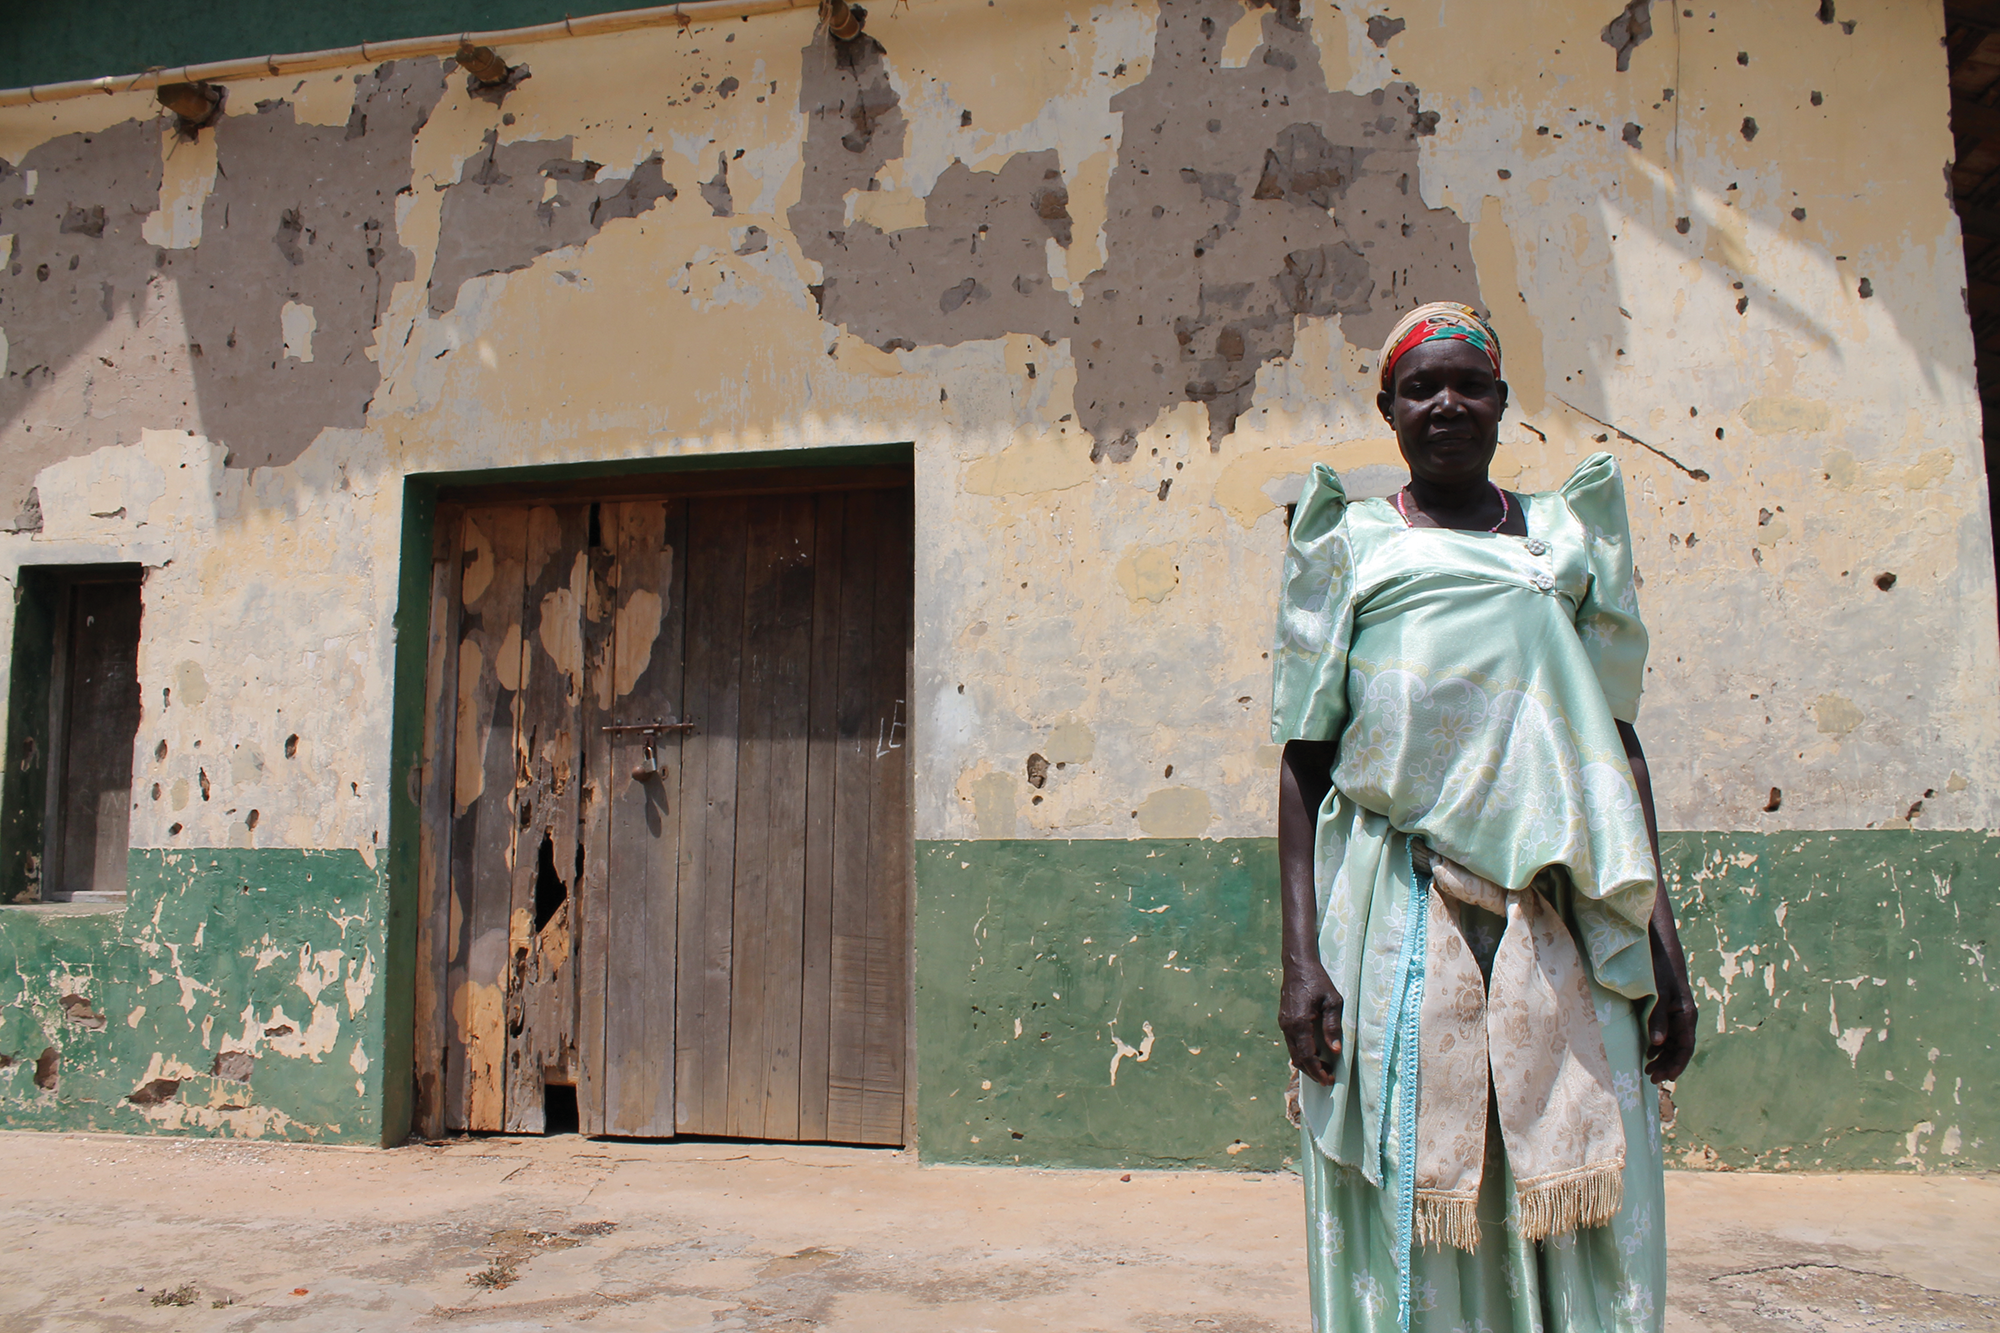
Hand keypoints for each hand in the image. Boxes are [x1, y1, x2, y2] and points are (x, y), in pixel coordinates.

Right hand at [1279, 962, 1344, 1085]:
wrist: (1297, 965)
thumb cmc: (1317, 981)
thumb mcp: (1332, 1001)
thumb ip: (1332, 1026)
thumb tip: (1335, 1050)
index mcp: (1300, 1023)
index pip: (1307, 1055)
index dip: (1317, 1071)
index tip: (1328, 1081)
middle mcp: (1288, 1026)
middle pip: (1298, 1058)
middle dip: (1312, 1071)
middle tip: (1327, 1079)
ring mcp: (1284, 1023)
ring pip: (1293, 1051)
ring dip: (1307, 1063)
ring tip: (1323, 1067)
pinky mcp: (1284, 1020)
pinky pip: (1291, 1042)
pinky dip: (1302, 1052)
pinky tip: (1314, 1052)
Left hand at [1646, 939, 1697, 1083]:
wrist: (1660, 951)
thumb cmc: (1660, 970)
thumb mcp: (1658, 994)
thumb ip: (1658, 1018)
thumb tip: (1658, 1044)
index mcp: (1687, 1015)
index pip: (1686, 1047)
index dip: (1677, 1064)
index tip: (1665, 1078)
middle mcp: (1685, 1018)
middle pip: (1680, 1049)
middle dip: (1667, 1066)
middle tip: (1650, 1078)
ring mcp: (1677, 1015)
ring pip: (1674, 1044)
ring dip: (1663, 1058)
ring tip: (1648, 1070)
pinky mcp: (1668, 1012)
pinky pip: (1667, 1035)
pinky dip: (1659, 1046)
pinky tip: (1649, 1052)